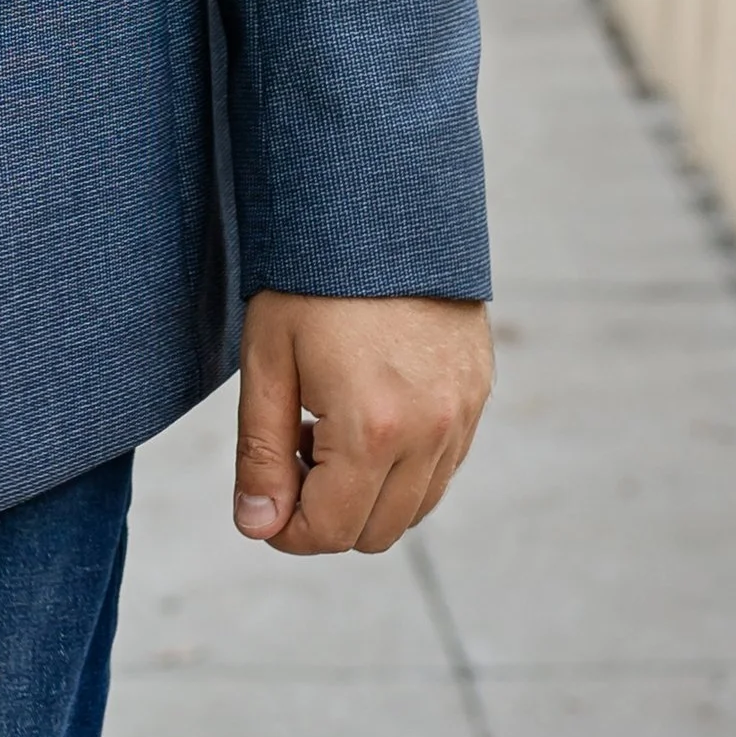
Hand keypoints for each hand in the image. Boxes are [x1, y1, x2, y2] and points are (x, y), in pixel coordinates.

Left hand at [233, 291, 491, 555]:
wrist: (379, 204)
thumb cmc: (310, 276)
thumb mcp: (267, 359)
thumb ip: (262, 453)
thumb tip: (258, 528)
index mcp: (372, 428)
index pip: (331, 530)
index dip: (287, 530)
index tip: (264, 499)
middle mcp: (430, 432)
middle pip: (376, 531)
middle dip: (326, 512)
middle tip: (293, 451)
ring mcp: (462, 415)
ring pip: (415, 506)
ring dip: (367, 493)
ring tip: (326, 427)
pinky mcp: (477, 394)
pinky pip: (442, 467)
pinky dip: (404, 467)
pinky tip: (367, 413)